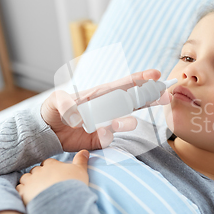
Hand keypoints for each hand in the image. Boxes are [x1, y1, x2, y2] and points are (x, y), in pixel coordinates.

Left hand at [16, 150, 89, 204]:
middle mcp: (39, 171)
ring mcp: (30, 182)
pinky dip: (22, 191)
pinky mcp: (23, 193)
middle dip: (39, 175)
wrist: (63, 202)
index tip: (53, 174)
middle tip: (45, 183)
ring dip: (29, 182)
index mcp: (51, 165)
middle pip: (35, 170)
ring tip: (35, 189)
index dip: (50, 168)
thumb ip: (81, 160)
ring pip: (25, 178)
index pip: (47, 163)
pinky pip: (19, 189)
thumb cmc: (73, 186)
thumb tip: (85, 151)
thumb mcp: (81, 171)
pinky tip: (27, 195)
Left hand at [41, 69, 171, 150]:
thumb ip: (65, 104)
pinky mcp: (102, 138)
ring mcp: (107, 122)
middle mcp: (108, 107)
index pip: (124, 84)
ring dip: (126, 122)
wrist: (47, 132)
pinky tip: (98, 134)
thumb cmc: (52, 110)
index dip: (141, 79)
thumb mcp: (55, 102)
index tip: (156, 75)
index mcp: (101, 94)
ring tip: (116, 124)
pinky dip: (107, 136)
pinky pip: (111, 138)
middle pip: (135, 100)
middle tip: (166, 95)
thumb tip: (74, 114)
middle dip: (151, 97)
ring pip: (127, 120)